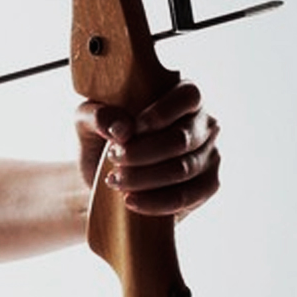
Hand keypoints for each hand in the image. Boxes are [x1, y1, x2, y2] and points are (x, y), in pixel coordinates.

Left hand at [76, 80, 220, 217]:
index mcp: (183, 94)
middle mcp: (204, 122)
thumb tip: (122, 128)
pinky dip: (156, 202)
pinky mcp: (207, 185)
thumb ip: (97, 115)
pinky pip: (187, 197)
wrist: (108, 178)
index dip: (161, 113)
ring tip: (115, 181)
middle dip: (143, 152)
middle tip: (114, 158)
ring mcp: (210, 154)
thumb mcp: (87, 121)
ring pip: (183, 169)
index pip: (188, 96)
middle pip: (182, 138)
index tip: (132, 130)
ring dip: (144, 178)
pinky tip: (131, 200)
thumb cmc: (103, 139)